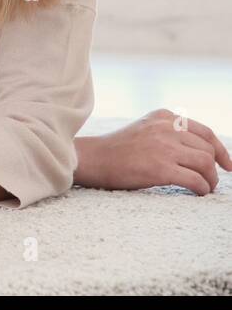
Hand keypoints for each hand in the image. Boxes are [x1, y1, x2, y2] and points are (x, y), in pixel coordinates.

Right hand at [76, 108, 230, 194]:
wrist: (91, 159)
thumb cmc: (116, 149)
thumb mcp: (144, 128)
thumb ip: (168, 131)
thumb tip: (199, 150)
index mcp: (164, 117)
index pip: (205, 132)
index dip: (221, 150)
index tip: (227, 165)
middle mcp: (166, 128)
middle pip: (207, 149)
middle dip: (214, 168)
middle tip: (210, 181)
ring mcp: (164, 147)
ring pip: (206, 164)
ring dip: (210, 180)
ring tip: (205, 188)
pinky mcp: (160, 168)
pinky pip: (195, 180)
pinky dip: (202, 189)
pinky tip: (197, 192)